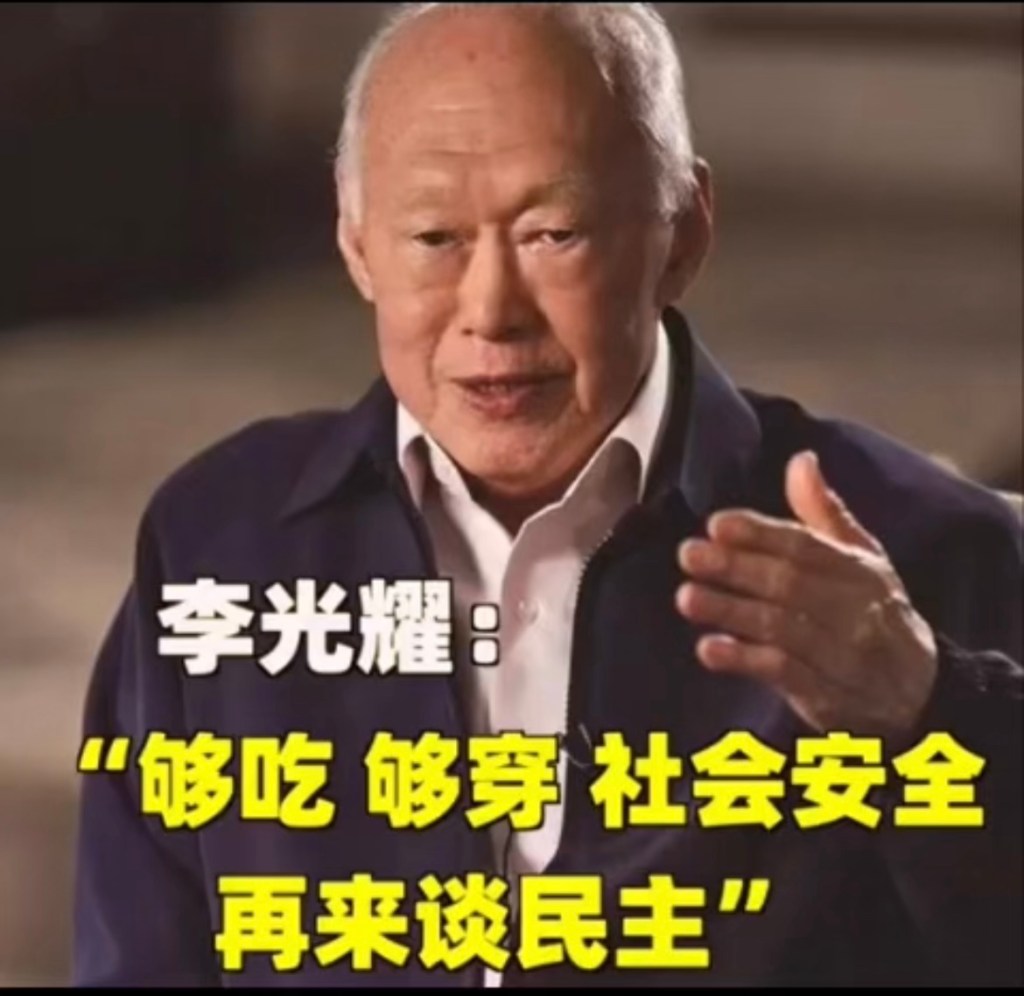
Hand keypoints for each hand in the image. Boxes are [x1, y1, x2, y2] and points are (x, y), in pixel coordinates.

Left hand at [676, 451, 937, 737]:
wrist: (918, 692)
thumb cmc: (875, 610)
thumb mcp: (861, 558)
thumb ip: (824, 512)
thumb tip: (801, 460)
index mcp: (858, 569)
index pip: (805, 546)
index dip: (761, 534)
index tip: (718, 524)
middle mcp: (853, 609)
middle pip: (788, 584)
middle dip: (736, 568)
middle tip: (689, 554)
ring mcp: (840, 655)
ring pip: (781, 628)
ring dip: (731, 612)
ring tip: (687, 597)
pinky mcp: (826, 695)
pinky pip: (784, 675)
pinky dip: (745, 661)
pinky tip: (708, 648)